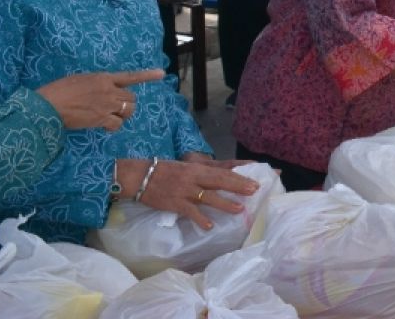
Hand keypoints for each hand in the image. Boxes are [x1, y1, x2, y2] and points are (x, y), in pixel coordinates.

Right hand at [36, 69, 164, 130]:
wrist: (47, 105)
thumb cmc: (58, 91)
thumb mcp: (79, 80)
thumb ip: (95, 84)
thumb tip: (102, 91)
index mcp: (103, 77)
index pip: (129, 76)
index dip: (147, 75)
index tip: (162, 74)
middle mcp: (108, 90)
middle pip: (131, 98)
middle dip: (126, 104)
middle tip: (114, 109)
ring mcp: (106, 104)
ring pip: (128, 110)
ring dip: (122, 115)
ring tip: (110, 117)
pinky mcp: (101, 119)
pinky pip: (117, 124)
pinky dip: (113, 127)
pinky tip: (103, 126)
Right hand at [120, 158, 259, 230]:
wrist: (140, 176)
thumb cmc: (164, 171)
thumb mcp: (185, 168)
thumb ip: (201, 174)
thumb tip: (219, 181)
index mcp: (197, 169)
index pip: (222, 172)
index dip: (239, 177)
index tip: (254, 181)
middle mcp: (193, 179)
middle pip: (220, 182)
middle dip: (238, 186)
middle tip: (254, 191)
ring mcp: (185, 191)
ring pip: (208, 197)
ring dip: (225, 203)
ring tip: (239, 209)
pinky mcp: (175, 203)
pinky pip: (190, 212)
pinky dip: (200, 219)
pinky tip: (209, 226)